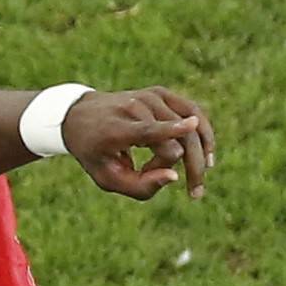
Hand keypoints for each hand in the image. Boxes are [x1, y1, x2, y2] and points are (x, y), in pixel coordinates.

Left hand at [62, 86, 216, 201]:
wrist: (78, 116)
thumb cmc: (95, 154)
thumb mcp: (107, 179)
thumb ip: (140, 186)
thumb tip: (175, 177)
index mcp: (114, 129)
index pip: (146, 129)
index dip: (169, 129)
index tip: (191, 125)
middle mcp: (133, 107)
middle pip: (175, 138)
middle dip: (187, 167)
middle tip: (194, 193)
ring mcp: (148, 96)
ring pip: (188, 128)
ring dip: (191, 155)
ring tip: (191, 176)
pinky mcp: (160, 93)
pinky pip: (193, 111)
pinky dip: (202, 133)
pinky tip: (207, 154)